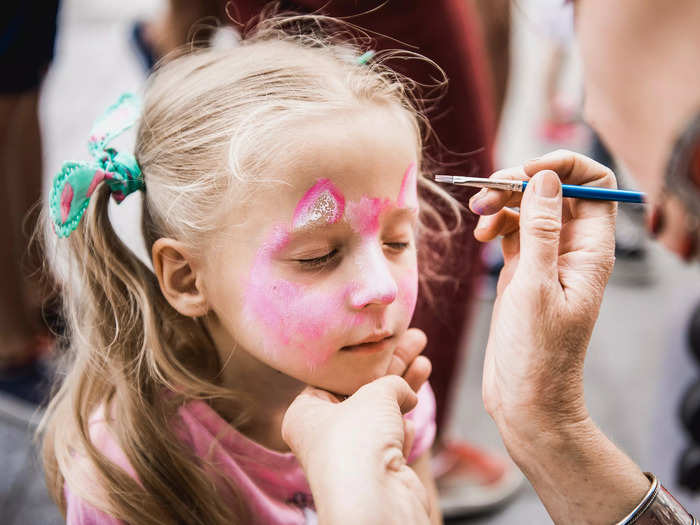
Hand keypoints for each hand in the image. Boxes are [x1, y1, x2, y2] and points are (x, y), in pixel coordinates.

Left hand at [282, 328, 431, 524]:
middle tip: (415, 339)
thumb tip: (403, 388)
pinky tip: (410, 419)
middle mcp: (322, 435)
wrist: (376, 502)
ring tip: (425, 361)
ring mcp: (350, 455)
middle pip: (361, 391)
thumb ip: (390, 381)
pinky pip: (390, 439)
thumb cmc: (360, 441)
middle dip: (391, 366)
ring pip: (380, 413)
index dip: (361, 356)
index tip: (382, 338)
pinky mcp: (375, 472)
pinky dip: (401, 427)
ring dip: (404, 388)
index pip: (332, 375)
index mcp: (304, 414)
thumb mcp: (375, 392)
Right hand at [469, 150, 616, 441]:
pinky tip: (480, 236)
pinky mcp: (522, 270)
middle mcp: (571, 249)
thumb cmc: (537, 352)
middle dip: (519, 181)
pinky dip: (494, 223)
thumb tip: (544, 178)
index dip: (563, 167)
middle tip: (487, 193)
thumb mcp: (535, 285)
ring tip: (477, 217)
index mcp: (590, 250)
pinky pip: (510, 230)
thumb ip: (540, 229)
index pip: (594, 184)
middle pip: (553, 190)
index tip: (525, 172)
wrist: (526, 398)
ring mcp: (545, 259)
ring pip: (527, 207)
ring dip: (500, 202)